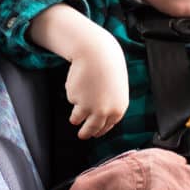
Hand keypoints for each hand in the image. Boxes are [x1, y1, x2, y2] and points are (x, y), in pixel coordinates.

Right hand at [29, 3, 128, 138]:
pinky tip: (79, 84)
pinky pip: (72, 100)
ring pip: (77, 118)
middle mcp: (104, 111)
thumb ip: (111, 104)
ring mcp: (88, 106)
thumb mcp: (116, 90)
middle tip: (81, 136)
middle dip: (85, 133)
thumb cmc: (108, 67)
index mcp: (118, 109)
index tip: (94, 134)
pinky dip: (73, 94)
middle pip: (92, 129)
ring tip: (74, 116)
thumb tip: (101, 116)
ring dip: (75, 118)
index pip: (107, 127)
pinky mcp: (75, 99)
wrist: (97, 54)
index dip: (99, 131)